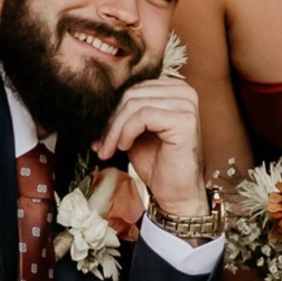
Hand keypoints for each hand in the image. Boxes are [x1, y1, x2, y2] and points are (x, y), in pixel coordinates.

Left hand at [98, 76, 209, 222]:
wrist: (176, 192)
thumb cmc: (158, 162)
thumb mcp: (135, 131)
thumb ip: (123, 113)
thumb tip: (95, 107)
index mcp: (174, 89)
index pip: (133, 87)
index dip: (111, 109)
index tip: (97, 133)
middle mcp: (184, 92)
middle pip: (132, 94)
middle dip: (110, 121)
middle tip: (100, 144)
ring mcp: (186, 105)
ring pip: (135, 104)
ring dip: (115, 129)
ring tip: (109, 148)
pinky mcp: (184, 120)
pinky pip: (144, 115)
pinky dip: (127, 132)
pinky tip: (124, 147)